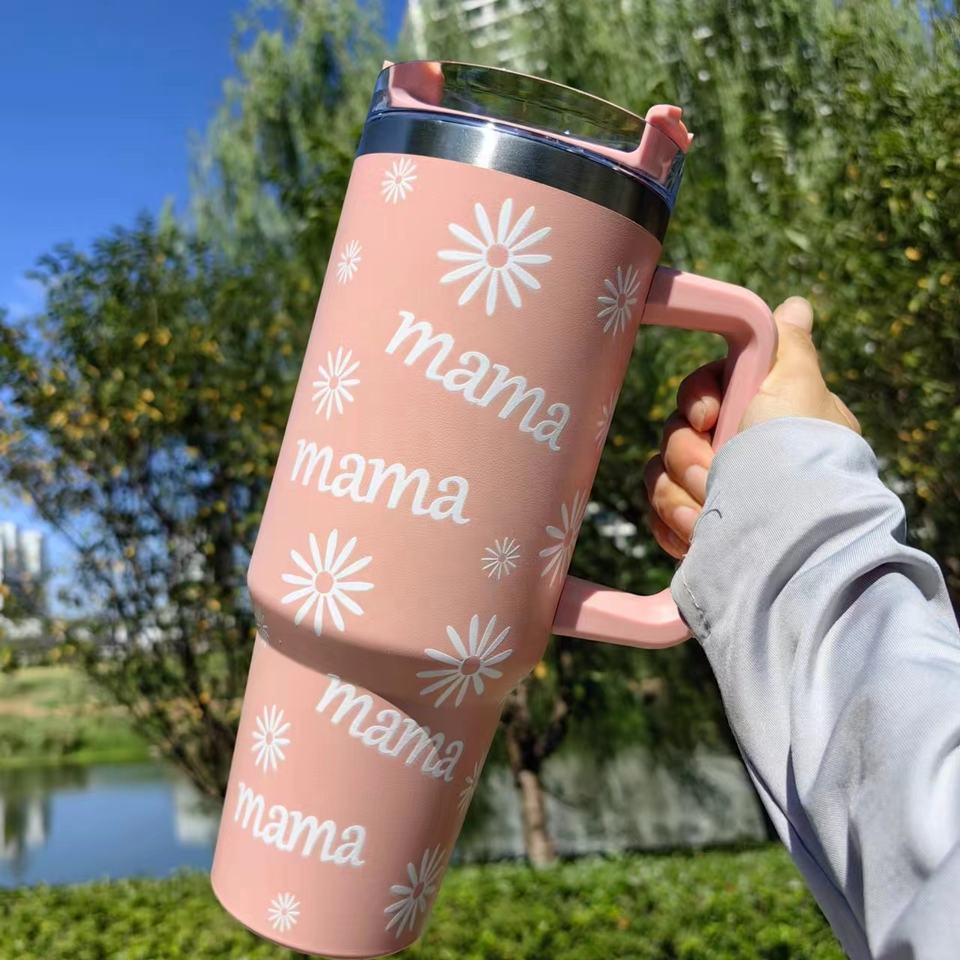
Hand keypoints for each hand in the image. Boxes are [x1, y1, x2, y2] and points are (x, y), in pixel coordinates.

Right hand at [643, 296, 860, 558]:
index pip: (701, 392)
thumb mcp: (799, 389)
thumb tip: (795, 306)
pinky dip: (673, 526)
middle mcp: (738, 452)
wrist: (792, 544)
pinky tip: (696, 537)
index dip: (695, 401)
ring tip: (708, 518)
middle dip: (688, 457)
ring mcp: (716, 493)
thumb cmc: (797, 459)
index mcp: (761, 416)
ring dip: (680, 496)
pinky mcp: (699, 530)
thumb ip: (788, 346)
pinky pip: (660, 515)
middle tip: (714, 474)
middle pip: (675, 435)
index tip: (706, 416)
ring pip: (661, 476)